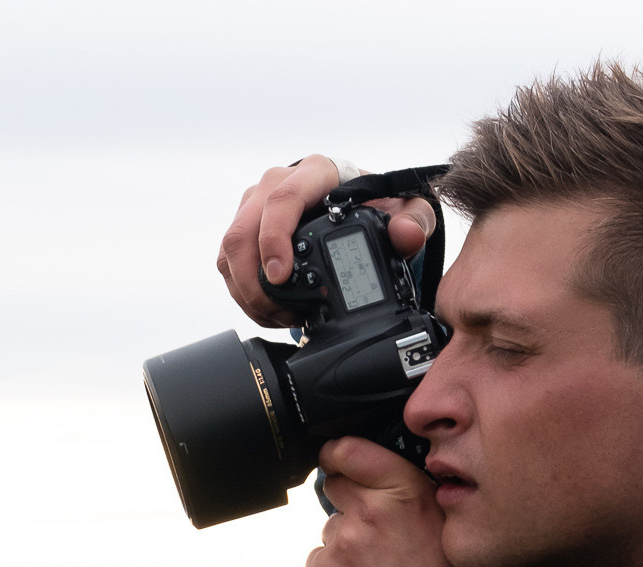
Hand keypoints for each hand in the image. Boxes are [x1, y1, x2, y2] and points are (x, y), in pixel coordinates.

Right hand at [217, 155, 438, 327]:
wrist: (355, 206)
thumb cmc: (377, 205)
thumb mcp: (404, 210)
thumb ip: (413, 221)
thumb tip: (406, 234)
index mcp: (316, 173)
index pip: (282, 199)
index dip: (274, 239)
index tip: (281, 277)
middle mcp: (278, 183)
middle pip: (242, 231)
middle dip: (254, 280)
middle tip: (279, 312)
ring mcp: (255, 205)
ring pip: (229, 250)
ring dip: (247, 292)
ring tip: (280, 317)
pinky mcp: (244, 229)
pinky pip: (228, 263)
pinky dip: (244, 293)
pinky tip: (269, 311)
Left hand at [306, 437, 488, 566]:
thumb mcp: (457, 533)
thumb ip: (425, 503)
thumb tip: (410, 493)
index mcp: (409, 492)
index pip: (352, 450)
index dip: (340, 453)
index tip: (336, 455)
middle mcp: (371, 510)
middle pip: (335, 484)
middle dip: (347, 499)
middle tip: (369, 526)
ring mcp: (343, 541)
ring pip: (331, 528)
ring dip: (345, 543)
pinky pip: (320, 561)